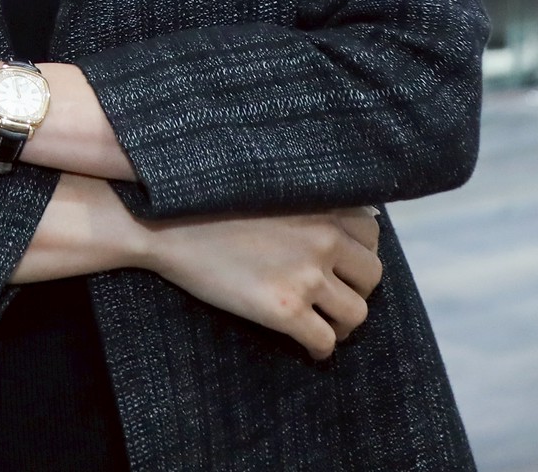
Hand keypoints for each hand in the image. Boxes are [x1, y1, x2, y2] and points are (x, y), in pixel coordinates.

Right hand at [137, 205, 382, 360]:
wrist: (166, 224)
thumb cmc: (210, 200)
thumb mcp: (268, 187)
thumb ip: (306, 200)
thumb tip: (339, 220)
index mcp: (322, 205)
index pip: (372, 235)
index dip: (358, 252)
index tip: (342, 264)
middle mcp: (324, 240)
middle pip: (371, 277)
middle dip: (356, 290)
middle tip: (334, 297)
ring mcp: (306, 277)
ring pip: (357, 314)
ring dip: (343, 323)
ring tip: (325, 325)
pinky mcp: (284, 311)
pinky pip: (325, 342)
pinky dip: (320, 349)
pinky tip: (308, 347)